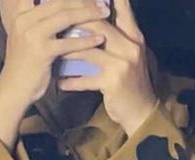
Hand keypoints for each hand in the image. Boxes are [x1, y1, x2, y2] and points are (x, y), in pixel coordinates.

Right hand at [0, 0, 110, 148]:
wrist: (13, 91)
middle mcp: (25, 20)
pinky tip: (100, 39)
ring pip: (65, 17)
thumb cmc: (24, 66)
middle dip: (83, 0)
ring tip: (105, 14)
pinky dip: (86, 40)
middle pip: (59, 2)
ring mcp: (32, 35)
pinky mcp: (42, 51)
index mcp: (22, 14)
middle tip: (102, 3)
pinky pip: (68, 42)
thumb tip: (62, 11)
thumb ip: (38, 22)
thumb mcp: (26, 38)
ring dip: (89, 14)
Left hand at [56, 0, 157, 136]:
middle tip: (55, 22)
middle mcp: (130, 47)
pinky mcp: (113, 83)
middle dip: (74, 22)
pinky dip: (72, 81)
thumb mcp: (129, 55)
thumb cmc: (132, 83)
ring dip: (68, 51)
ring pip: (88, 50)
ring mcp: (122, 65)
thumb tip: (93, 20)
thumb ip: (117, 37)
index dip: (100, 0)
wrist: (142, 113)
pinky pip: (86, 79)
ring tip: (53, 50)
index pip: (121, 8)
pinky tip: (60, 82)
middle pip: (98, 25)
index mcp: (134, 36)